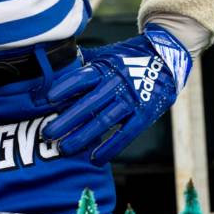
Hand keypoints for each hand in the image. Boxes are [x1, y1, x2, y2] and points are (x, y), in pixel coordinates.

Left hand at [43, 25, 192, 163]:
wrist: (166, 57)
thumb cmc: (129, 57)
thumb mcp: (107, 54)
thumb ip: (83, 61)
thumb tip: (54, 64)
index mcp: (105, 68)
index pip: (82, 77)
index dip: (65, 87)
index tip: (46, 99)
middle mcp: (117, 84)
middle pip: (89, 104)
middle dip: (66, 120)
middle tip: (47, 133)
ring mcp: (131, 100)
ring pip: (104, 121)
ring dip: (83, 137)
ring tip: (64, 149)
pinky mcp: (144, 115)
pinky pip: (125, 134)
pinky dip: (110, 147)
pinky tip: (95, 159)